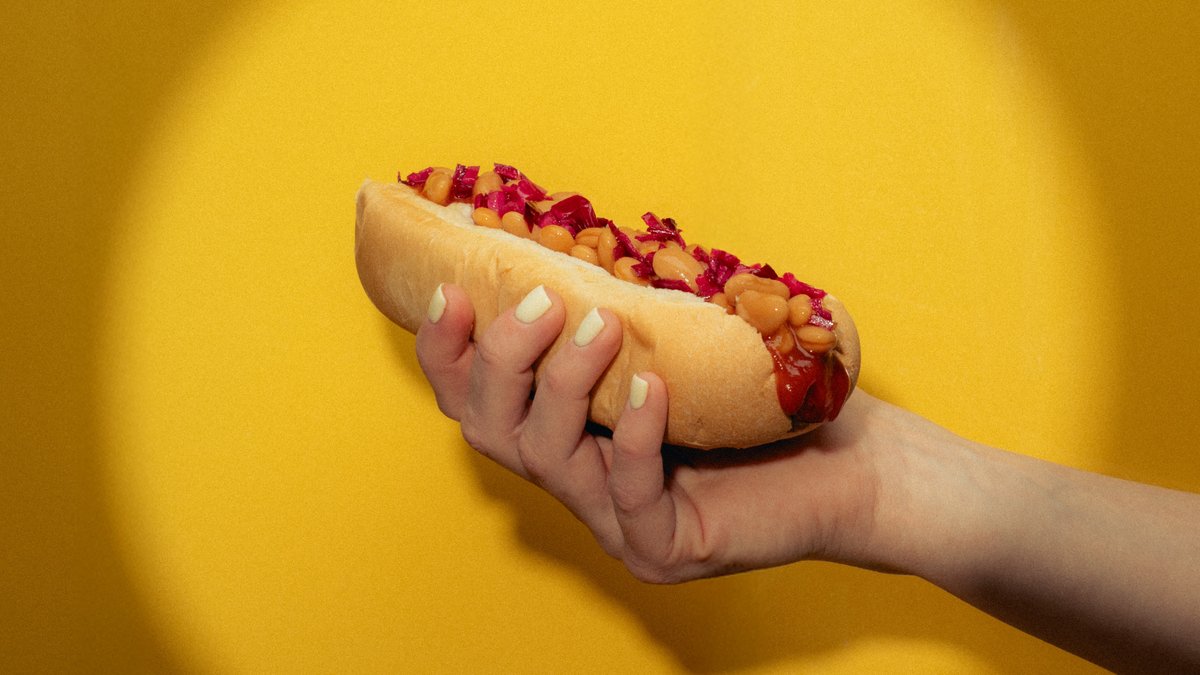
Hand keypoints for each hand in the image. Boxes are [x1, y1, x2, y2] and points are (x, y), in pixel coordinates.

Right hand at [416, 283, 899, 581]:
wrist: (859, 459)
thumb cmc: (769, 390)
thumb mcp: (682, 337)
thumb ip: (625, 306)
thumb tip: (578, 228)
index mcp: (570, 433)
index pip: (477, 400)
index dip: (449, 351)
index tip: (450, 291)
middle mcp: (579, 481)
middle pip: (491, 430)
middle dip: (501, 361)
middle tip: (542, 303)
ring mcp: (617, 522)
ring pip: (547, 459)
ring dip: (564, 384)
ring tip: (602, 328)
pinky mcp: (666, 549)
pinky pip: (628, 494)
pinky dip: (633, 436)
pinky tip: (654, 390)